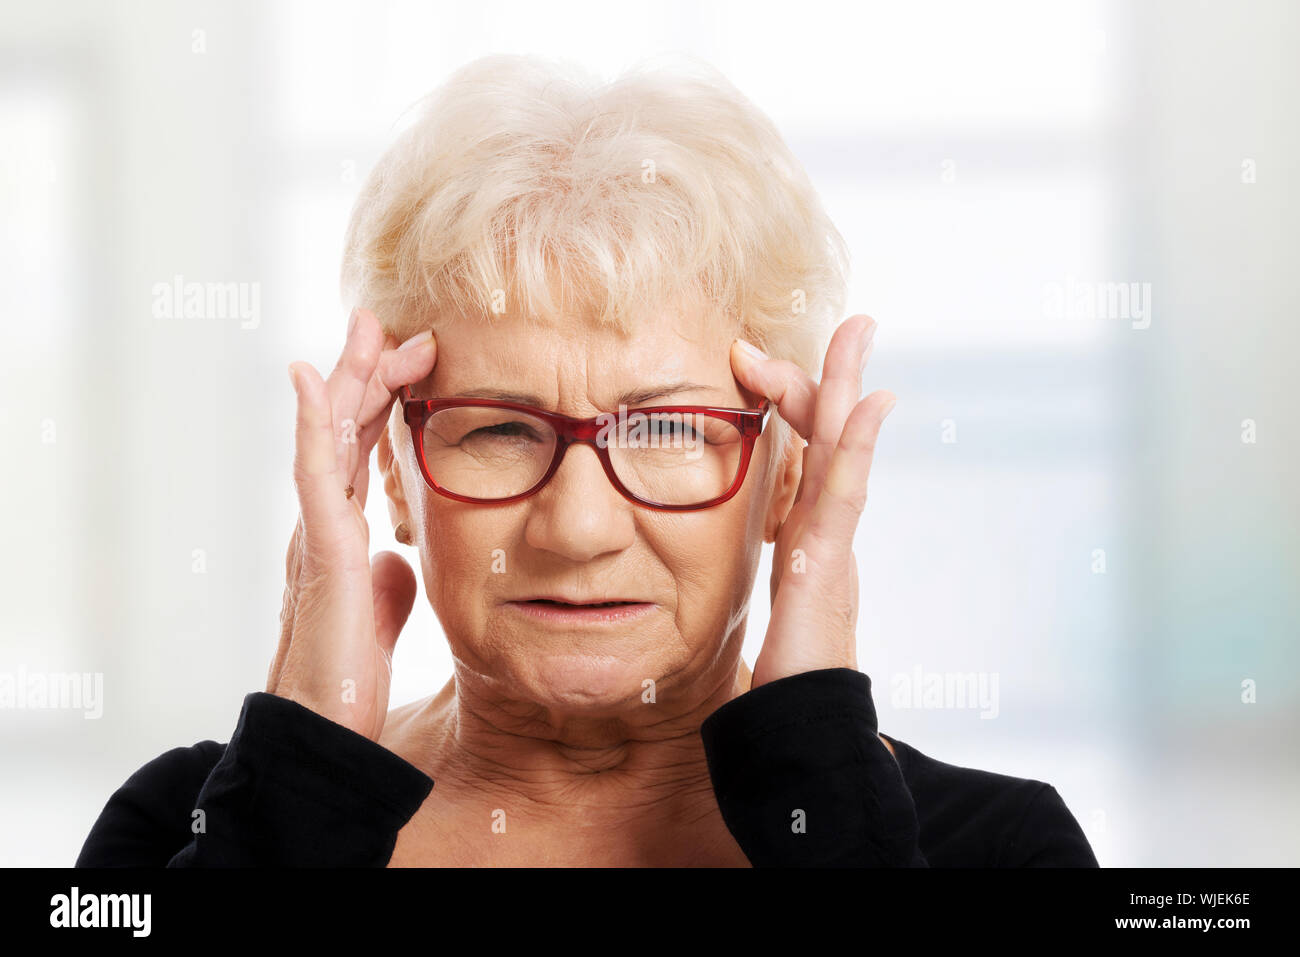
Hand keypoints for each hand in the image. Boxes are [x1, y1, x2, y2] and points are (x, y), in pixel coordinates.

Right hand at [266, 308, 436, 739]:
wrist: (326, 728)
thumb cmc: (347, 677)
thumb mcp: (380, 615)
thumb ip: (387, 582)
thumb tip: (397, 561)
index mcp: (342, 534)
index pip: (361, 451)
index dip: (383, 402)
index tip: (414, 360)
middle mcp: (323, 523)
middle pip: (344, 430)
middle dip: (368, 373)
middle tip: (389, 322)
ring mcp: (316, 532)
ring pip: (328, 436)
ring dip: (348, 378)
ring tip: (365, 327)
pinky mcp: (320, 550)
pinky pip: (312, 473)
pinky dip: (312, 422)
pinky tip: (313, 379)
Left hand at [730, 315, 894, 688]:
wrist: (800, 727)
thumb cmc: (784, 677)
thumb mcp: (769, 607)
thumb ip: (772, 573)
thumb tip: (763, 552)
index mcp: (806, 536)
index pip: (802, 453)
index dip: (791, 405)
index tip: (766, 362)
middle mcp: (825, 531)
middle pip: (829, 438)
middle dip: (832, 376)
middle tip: (850, 321)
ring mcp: (831, 545)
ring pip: (840, 450)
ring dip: (846, 387)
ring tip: (859, 332)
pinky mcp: (828, 566)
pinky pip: (845, 495)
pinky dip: (856, 446)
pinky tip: (870, 403)